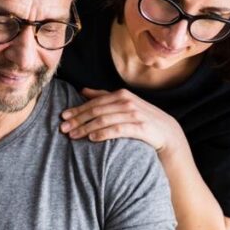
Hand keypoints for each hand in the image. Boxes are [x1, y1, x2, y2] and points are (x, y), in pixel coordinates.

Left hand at [60, 88, 183, 154]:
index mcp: (121, 94)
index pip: (94, 102)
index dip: (77, 109)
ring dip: (86, 128)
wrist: (167, 133)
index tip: (63, 117)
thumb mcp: (123, 104)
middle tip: (63, 128)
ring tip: (73, 136)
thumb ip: (103, 96)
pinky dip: (102, 133)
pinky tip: (91, 139)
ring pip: (103, 120)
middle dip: (77, 119)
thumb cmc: (141, 118)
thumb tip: (82, 90)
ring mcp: (134, 114)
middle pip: (96, 110)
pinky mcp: (140, 127)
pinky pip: (117, 130)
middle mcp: (127, 102)